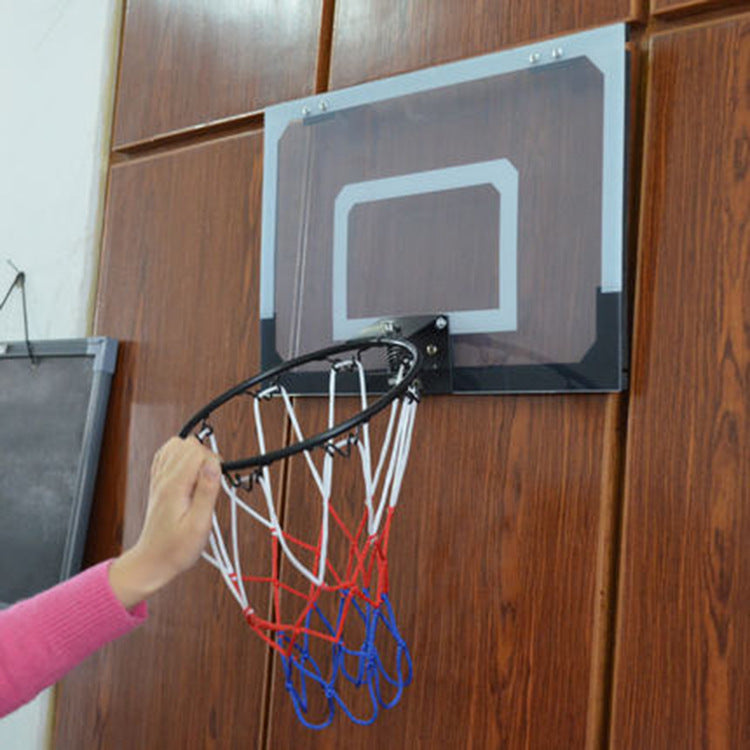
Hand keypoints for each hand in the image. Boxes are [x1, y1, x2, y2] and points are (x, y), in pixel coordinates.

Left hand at [109, 436, 221, 608]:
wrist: (153, 561)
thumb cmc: (176, 548)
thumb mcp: (199, 525)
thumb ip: (207, 491)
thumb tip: (214, 464)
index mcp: (174, 486)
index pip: (197, 451)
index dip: (214, 462)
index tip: (218, 481)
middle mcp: (163, 478)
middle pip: (188, 444)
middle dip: (206, 456)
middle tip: (211, 482)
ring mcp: (158, 478)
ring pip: (177, 445)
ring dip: (194, 455)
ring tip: (200, 478)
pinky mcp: (158, 482)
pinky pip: (167, 455)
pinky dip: (181, 458)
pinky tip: (189, 474)